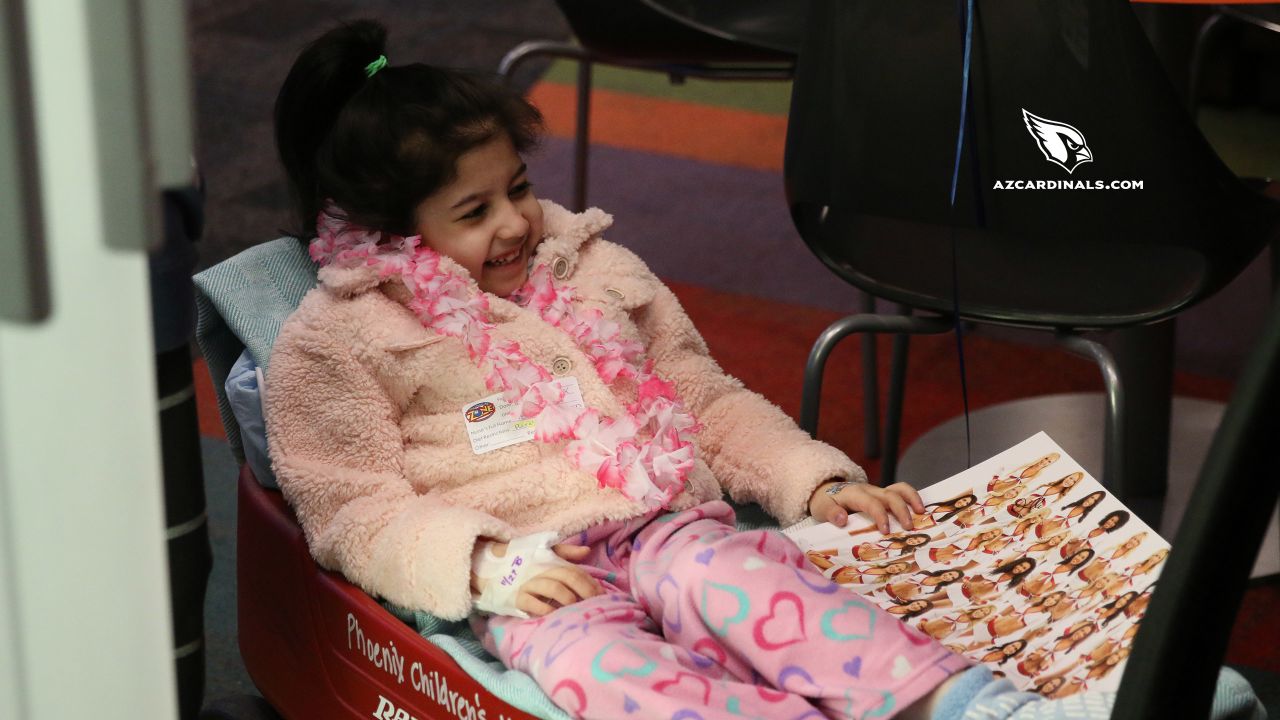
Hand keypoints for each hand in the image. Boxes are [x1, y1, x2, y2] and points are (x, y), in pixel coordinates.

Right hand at [472, 542, 602, 617]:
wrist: (489, 567)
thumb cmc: (520, 562)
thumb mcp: (541, 552)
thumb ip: (565, 552)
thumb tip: (586, 551)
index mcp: (550, 561)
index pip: (576, 571)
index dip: (590, 583)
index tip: (602, 596)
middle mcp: (541, 571)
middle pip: (569, 579)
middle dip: (585, 592)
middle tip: (595, 605)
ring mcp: (528, 583)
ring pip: (554, 589)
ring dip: (569, 600)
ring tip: (577, 610)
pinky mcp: (516, 597)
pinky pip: (534, 604)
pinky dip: (547, 610)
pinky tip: (556, 617)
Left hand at [808, 480, 924, 532]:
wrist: (826, 491)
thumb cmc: (826, 503)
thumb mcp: (822, 509)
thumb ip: (832, 514)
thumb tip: (843, 519)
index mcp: (854, 494)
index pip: (871, 502)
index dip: (880, 515)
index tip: (886, 531)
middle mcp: (869, 490)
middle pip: (890, 495)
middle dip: (901, 510)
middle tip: (908, 528)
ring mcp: (878, 491)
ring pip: (899, 489)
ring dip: (912, 499)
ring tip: (921, 513)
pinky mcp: (883, 494)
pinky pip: (900, 491)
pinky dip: (912, 498)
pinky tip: (920, 511)